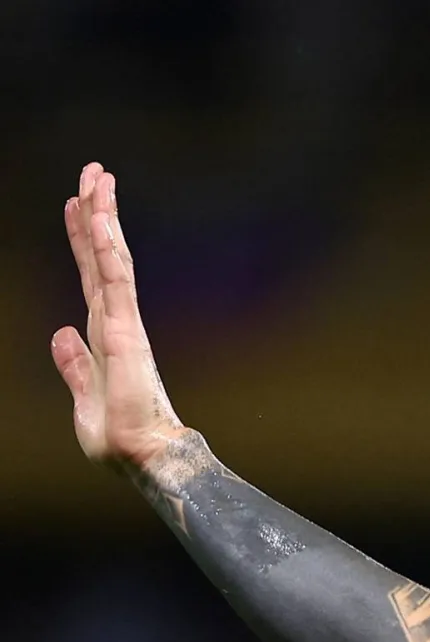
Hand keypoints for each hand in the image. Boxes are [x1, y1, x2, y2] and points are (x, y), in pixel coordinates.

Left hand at [51, 163, 186, 472]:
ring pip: (110, 258)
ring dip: (103, 216)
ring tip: (99, 178)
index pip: (90, 276)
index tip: (77, 204)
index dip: (81, 240)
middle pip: (102, 256)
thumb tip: (60, 334)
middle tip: (95, 172)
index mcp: (104, 334)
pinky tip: (100, 218)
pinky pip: (114, 280)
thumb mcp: (82, 398)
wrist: (143, 455)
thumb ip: (72, 365)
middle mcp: (115, 321)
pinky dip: (105, 248)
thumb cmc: (118, 437)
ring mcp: (122, 322)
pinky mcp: (125, 331)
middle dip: (97, 211)